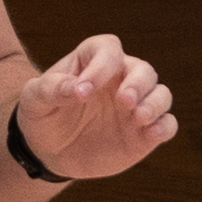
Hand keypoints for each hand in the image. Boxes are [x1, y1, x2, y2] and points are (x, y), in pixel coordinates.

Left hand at [11, 38, 176, 180]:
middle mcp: (121, 79)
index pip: (108, 51)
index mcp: (94, 62)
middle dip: (137, 83)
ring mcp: (135, 107)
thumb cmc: (43, 115)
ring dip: (155, 103)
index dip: (100, 66)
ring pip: (161, 94)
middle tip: (124, 100)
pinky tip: (151, 134)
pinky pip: (166, 125)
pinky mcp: (144, 134)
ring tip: (139, 117)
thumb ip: (51, 88)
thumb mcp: (34, 99)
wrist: (50, 150)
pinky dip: (164, 127)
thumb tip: (74, 88)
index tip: (82, 91)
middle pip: (143, 69)